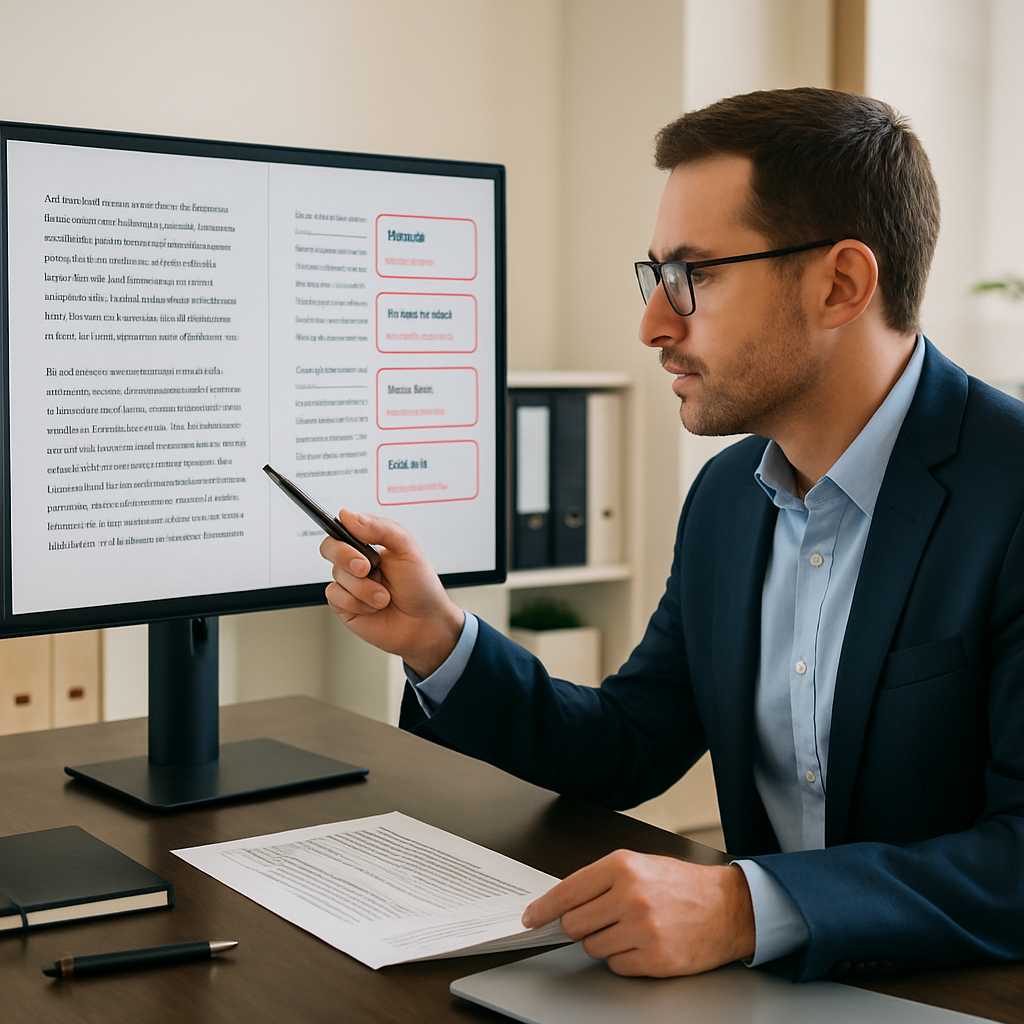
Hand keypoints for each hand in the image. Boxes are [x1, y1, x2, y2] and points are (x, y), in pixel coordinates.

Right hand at [319, 508, 463, 674]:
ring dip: (364, 588)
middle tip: (367, 568)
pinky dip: (357, 602)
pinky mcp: (344, 605)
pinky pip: (336, 597)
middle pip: (330, 548)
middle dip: (347, 557)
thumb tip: (348, 515)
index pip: (343, 528)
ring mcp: (350, 584)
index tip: (350, 536)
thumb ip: (380, 528)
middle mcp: (357, 562)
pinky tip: (373, 607)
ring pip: (337, 576)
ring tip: (384, 597)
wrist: (425, 624)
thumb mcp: (407, 549)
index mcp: (370, 543)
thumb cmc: (420, 586)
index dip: (341, 530)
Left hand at [521, 851, 754, 976]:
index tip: (531, 919)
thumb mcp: (640, 865)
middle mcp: (629, 896)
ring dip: (604, 942)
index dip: (544, 908)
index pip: (567, 891)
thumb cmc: (682, 885)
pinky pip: (616, 966)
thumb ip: (602, 880)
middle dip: (580, 926)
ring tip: (631, 929)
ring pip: (593, 947)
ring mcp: (641, 929)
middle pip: (574, 924)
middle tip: (601, 920)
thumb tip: (563, 902)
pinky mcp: (654, 958)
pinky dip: (623, 959)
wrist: (729, 907)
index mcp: (622, 866)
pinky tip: (643, 944)